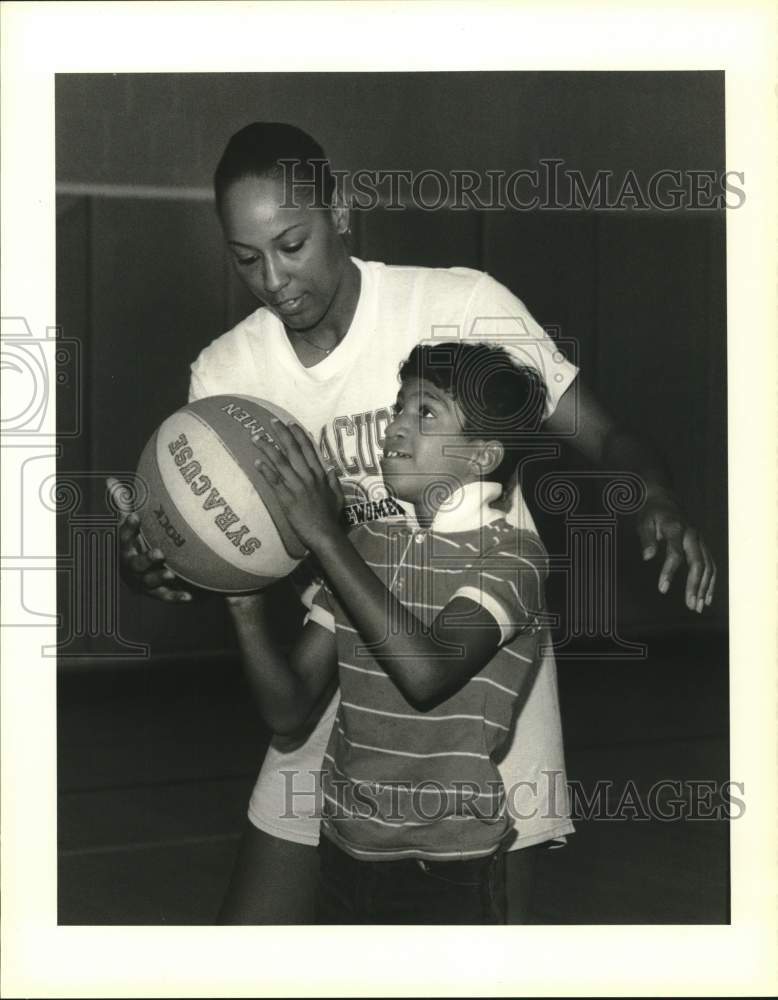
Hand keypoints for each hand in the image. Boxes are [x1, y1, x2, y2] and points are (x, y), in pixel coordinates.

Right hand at [107, 476, 192, 602]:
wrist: (140, 576)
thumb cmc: (138, 543)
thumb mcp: (131, 525)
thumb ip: (124, 504)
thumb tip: (110, 480)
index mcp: (127, 548)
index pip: (124, 537)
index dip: (128, 527)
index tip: (135, 515)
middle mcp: (132, 566)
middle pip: (136, 563)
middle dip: (147, 559)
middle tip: (160, 553)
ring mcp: (144, 581)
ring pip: (149, 581)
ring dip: (159, 578)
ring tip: (171, 574)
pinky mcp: (157, 593)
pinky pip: (166, 597)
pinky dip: (176, 597)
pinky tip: (188, 597)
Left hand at [251, 421, 343, 551]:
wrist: (325, 535)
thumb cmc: (331, 518)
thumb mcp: (338, 496)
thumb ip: (333, 481)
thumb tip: (331, 468)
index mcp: (320, 475)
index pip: (309, 449)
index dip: (299, 435)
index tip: (290, 423)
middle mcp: (308, 477)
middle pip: (293, 450)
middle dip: (281, 434)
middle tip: (271, 422)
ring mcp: (297, 487)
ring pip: (281, 462)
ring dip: (267, 448)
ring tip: (256, 437)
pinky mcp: (287, 499)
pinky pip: (274, 481)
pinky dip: (265, 470)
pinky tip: (256, 461)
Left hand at [637, 490, 715, 612]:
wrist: (665, 500)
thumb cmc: (651, 514)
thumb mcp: (643, 522)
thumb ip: (646, 539)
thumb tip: (647, 556)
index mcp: (676, 529)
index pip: (675, 553)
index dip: (669, 572)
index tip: (662, 590)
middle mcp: (693, 535)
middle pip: (698, 563)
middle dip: (695, 586)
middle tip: (691, 606)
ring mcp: (701, 540)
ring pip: (708, 566)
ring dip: (704, 588)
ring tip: (698, 607)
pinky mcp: (703, 545)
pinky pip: (711, 565)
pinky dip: (711, 582)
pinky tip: (707, 598)